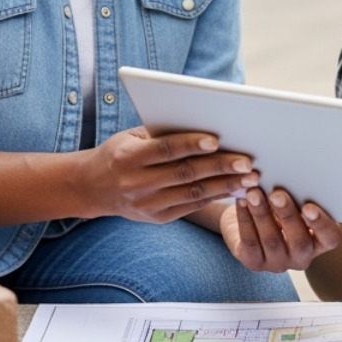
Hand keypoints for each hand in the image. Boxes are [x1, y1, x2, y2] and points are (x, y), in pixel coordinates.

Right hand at [81, 128, 260, 223]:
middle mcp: (136, 183)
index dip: (190, 144)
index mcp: (128, 157)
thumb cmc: (119, 153)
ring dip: (225, 186)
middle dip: (219, 167)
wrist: (92, 188)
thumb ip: (161, 133)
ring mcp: (147, 204)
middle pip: (185, 173)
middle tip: (247, 162)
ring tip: (250, 178)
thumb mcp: (131, 138)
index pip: (165, 150)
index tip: (216, 139)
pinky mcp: (157, 217)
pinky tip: (235, 190)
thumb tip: (203, 124)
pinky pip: (191, 206)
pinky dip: (215, 197)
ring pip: (192, 193)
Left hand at [220, 187, 341, 271]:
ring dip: (262, 214)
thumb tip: (293, 177)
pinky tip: (241, 202)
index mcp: (320, 240)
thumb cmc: (281, 204)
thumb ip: (299, 195)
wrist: (252, 217)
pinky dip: (245, 219)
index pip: (330, 238)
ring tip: (253, 193)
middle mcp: (302, 256)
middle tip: (277, 195)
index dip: (321, 224)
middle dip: (288, 216)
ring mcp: (278, 263)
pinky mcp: (254, 262)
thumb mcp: (294, 200)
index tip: (309, 207)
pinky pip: (250, 242)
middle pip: (300, 242)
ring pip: (271, 240)